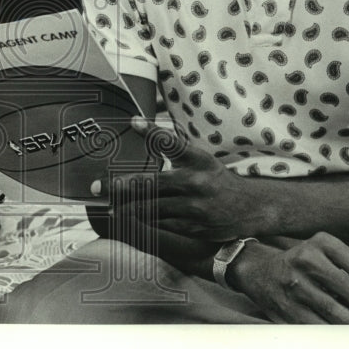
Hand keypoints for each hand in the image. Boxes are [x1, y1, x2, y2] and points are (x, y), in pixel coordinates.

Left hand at [93, 116, 274, 242]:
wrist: (251, 208)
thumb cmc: (216, 179)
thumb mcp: (200, 159)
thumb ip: (172, 148)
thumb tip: (138, 126)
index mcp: (198, 160)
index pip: (171, 142)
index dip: (151, 131)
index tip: (132, 122)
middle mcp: (196, 181)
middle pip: (150, 183)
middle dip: (120, 186)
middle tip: (98, 187)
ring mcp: (194, 206)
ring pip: (151, 207)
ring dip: (127, 207)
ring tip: (109, 205)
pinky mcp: (193, 226)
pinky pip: (161, 224)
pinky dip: (143, 221)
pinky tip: (129, 218)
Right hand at [229, 233, 348, 323]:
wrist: (258, 272)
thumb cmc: (306, 268)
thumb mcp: (332, 262)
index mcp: (322, 241)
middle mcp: (307, 259)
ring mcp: (295, 285)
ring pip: (344, 318)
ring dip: (346, 322)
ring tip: (337, 313)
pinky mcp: (287, 309)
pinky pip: (325, 330)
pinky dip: (330, 330)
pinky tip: (322, 319)